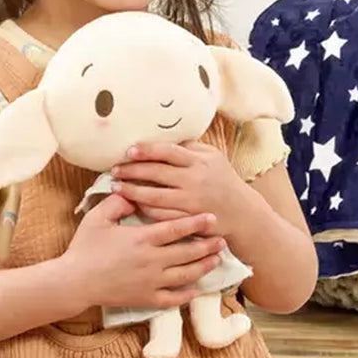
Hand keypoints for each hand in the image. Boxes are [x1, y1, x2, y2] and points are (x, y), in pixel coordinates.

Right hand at [58, 192, 225, 311]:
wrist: (74, 281)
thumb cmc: (84, 247)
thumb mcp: (98, 218)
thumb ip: (118, 203)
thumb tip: (134, 193)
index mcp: (141, 239)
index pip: (176, 228)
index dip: (195, 222)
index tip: (211, 216)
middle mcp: (151, 261)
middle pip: (187, 252)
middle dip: (207, 245)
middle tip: (222, 239)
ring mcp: (151, 282)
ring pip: (186, 275)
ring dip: (204, 266)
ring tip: (216, 259)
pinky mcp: (146, 299)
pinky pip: (173, 299)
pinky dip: (188, 294)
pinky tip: (198, 288)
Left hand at [111, 140, 247, 225]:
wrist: (243, 213)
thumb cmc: (223, 180)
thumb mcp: (212, 158)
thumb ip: (189, 147)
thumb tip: (163, 136)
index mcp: (199, 161)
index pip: (168, 152)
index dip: (147, 150)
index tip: (129, 151)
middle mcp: (195, 181)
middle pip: (157, 173)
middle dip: (132, 171)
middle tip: (114, 170)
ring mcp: (191, 203)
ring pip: (154, 197)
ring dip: (132, 192)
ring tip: (116, 188)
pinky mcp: (188, 221)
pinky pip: (161, 215)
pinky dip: (145, 210)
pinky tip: (133, 204)